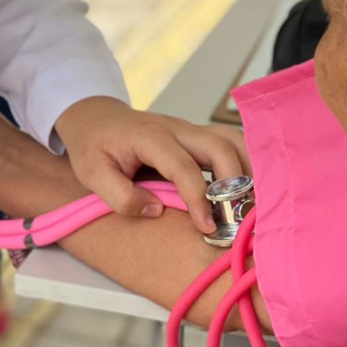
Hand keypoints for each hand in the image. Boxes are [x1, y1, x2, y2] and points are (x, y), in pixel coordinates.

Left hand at [54, 98, 246, 233]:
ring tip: (253, 204)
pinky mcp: (198, 137)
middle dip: (235, 183)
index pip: (184, 168)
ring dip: (248, 169)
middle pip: (220, 146)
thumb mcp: (93, 174)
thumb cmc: (94, 145)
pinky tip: (250, 190)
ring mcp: (190, 130)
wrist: (96, 118)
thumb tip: (156, 210)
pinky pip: (230, 144)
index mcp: (151, 138)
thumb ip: (120, 195)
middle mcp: (177, 129)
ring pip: (232, 140)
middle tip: (237, 219)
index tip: (209, 228)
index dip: (199, 199)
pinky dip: (246, 163)